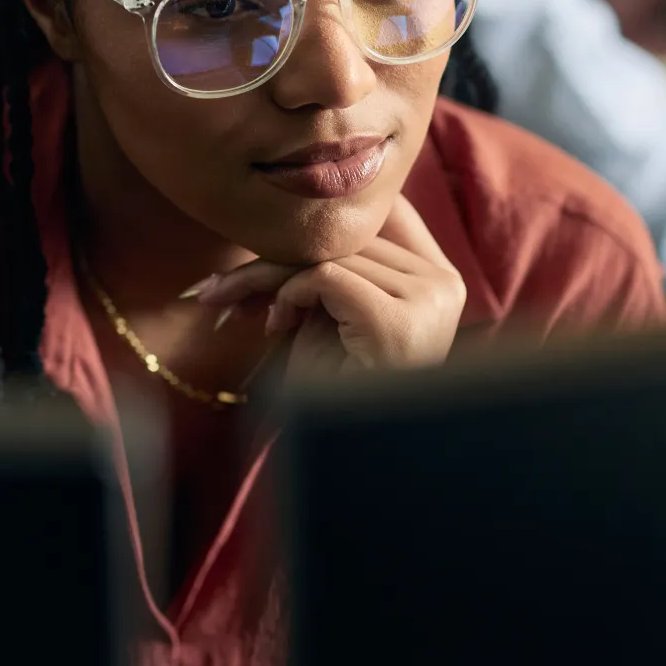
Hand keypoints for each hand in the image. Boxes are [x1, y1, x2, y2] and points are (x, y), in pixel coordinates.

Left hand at [194, 196, 464, 377]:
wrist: (351, 458)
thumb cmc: (338, 390)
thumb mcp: (335, 315)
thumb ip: (329, 266)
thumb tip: (284, 207)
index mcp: (442, 280)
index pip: (388, 211)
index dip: (329, 218)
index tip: (273, 236)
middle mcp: (444, 284)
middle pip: (349, 234)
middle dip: (278, 253)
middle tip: (221, 281)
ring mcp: (428, 299)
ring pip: (329, 253)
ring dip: (272, 279)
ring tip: (249, 310)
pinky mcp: (397, 318)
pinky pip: (324, 277)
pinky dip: (289, 296)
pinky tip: (279, 326)